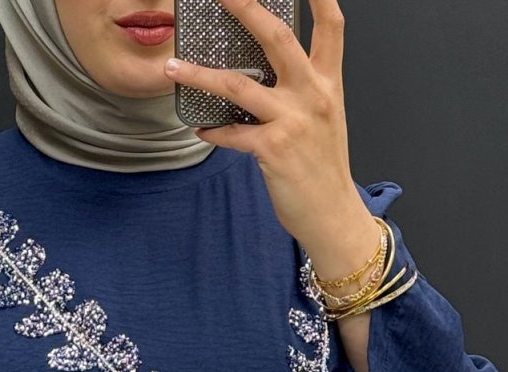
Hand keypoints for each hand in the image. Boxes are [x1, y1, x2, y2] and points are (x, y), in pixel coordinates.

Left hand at [162, 0, 375, 255]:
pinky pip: (232, 133)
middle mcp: (313, 95)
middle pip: (277, 37)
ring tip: (173, 67)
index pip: (331, 26)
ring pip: (238, 85)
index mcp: (329, 83)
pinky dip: (213, 131)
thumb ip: (301, 91)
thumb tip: (263, 74)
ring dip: (200, 74)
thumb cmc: (324, 169)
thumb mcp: (323, 119)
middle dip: (246, 7)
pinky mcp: (273, 150)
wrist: (333, 215)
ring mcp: (293, 121)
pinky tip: (200, 129)